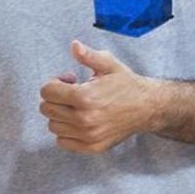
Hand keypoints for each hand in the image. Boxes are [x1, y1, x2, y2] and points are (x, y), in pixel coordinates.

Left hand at [38, 40, 158, 154]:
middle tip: (72, 92)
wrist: (148, 107)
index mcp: (85, 97)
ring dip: (60, 115)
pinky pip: (62, 142)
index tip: (69, 80)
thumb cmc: (127, 84)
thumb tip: (74, 46)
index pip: (46, 92)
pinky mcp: (92, 147)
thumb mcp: (109, 64)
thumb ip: (88, 55)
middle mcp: (84, 119)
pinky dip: (66, 131)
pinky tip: (78, 120)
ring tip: (76, 106)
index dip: (54, 82)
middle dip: (55, 97)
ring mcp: (88, 136)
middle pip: (46, 109)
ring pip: (53, 126)